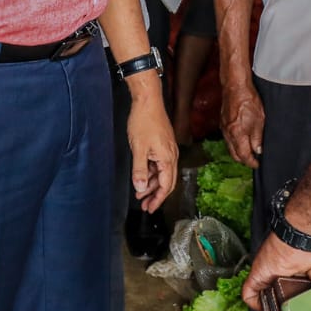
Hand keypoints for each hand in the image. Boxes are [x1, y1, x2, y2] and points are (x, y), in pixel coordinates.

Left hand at [126, 80, 177, 211]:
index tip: (149, 209)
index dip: (158, 200)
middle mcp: (172, 156)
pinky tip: (143, 176)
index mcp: (168, 159)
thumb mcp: (138, 149)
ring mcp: (168, 150)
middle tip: (145, 205)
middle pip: (167, 182)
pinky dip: (152, 172)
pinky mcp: (163, 144)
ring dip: (152, 184)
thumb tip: (141, 189)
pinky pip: (160, 164)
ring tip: (140, 193)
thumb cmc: (143, 122)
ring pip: (162, 173)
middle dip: (156, 195)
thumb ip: (140, 171)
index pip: (166, 186)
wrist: (148, 101)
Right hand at [221, 83, 263, 167]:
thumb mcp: (259, 121)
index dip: (251, 162)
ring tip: (248, 150)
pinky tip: (241, 138)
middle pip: (234, 154)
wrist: (235, 86)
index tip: (257, 164)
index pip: (244, 156)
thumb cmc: (248, 100)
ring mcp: (224, 128)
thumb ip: (258, 138)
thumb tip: (258, 150)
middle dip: (243, 159)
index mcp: (237, 135)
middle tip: (253, 160)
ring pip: (230, 146)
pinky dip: (234, 142)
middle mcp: (228, 134)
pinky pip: (227, 137)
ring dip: (238, 151)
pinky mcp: (223, 122)